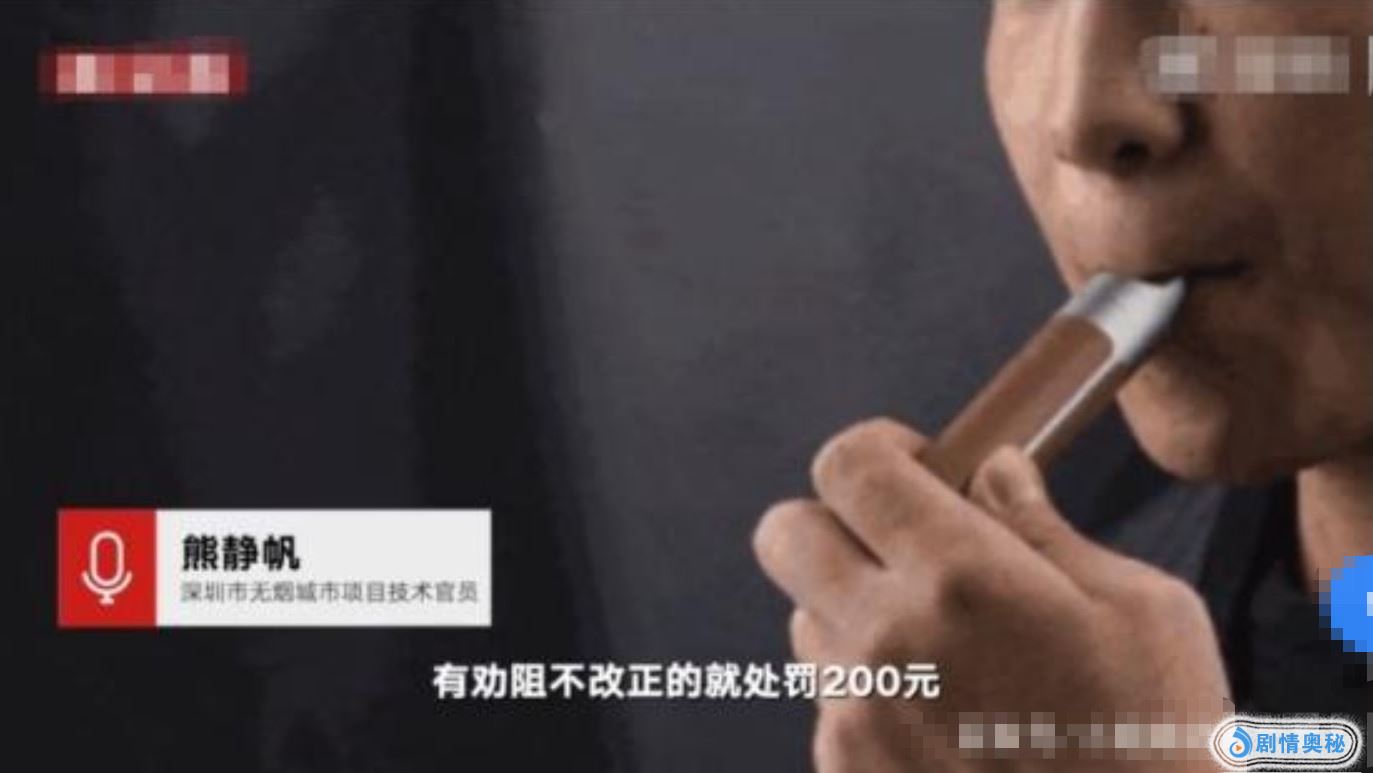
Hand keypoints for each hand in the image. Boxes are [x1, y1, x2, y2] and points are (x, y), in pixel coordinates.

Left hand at [753, 418, 1229, 771]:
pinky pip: (828, 700)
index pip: (848, 467)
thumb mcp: (1140, 610)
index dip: (876, 451)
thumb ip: (1044, 529)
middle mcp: (884, 640)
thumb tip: (994, 469)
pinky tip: (944, 722)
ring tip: (940, 648)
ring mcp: (854, 714)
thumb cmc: (1158, 742)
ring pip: (805, 620)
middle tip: (901, 544)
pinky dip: (868, 692)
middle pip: (786, 535)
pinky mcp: (845, 771)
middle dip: (834, 522)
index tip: (914, 464)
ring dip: (853, 611)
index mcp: (959, 578)